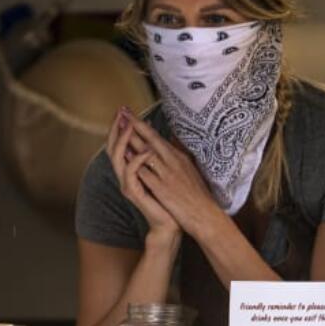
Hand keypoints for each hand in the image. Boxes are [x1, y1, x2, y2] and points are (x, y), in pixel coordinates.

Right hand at [106, 109, 179, 243]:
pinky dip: (137, 160)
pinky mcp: (134, 193)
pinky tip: (146, 150)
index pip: (120, 143)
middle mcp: (126, 175)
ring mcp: (128, 184)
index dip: (120, 127)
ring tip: (129, 126)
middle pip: (113, 147)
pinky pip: (131, 173)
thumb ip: (155, 155)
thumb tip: (156, 135)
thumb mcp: (162, 171)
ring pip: (118, 158)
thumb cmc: (168, 199)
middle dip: (117, 129)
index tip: (124, 109)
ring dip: (123, 140)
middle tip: (121, 112)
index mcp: (131, 168)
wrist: (170, 223)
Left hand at [123, 113, 224, 238]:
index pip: (156, 136)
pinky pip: (146, 173)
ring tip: (120, 127)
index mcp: (177, 156)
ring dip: (132, 139)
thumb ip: (178, 153)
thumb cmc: (196, 193)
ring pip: (147, 152)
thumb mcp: (189, 168)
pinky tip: (125, 155)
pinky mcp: (163, 188)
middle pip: (151, 139)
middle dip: (134, 125)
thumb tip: (171, 138)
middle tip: (122, 111)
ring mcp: (167, 174)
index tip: (129, 112)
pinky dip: (135, 163)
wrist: (204, 214)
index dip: (141, 123)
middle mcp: (173, 161)